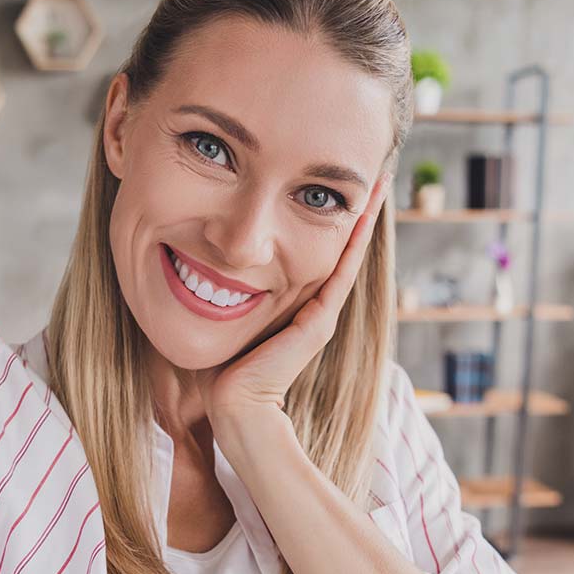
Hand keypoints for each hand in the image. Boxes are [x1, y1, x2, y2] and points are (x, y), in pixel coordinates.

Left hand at [199, 171, 389, 426]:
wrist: (232, 406)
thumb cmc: (218, 368)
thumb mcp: (219, 312)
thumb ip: (220, 287)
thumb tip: (195, 253)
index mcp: (293, 304)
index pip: (315, 249)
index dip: (323, 214)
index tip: (333, 180)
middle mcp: (313, 306)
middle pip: (336, 246)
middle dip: (350, 206)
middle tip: (371, 167)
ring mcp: (321, 314)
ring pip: (346, 254)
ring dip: (361, 216)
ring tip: (378, 179)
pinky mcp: (319, 323)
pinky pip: (340, 272)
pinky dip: (353, 242)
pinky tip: (362, 211)